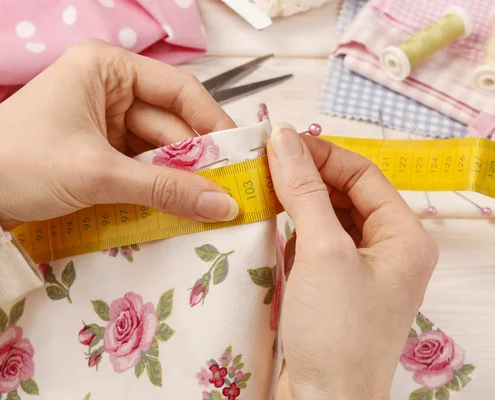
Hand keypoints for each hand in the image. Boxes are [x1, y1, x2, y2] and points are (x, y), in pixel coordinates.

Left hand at [0, 39, 238, 230]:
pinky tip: (175, 207)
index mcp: (106, 68)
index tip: (239, 155)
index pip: (177, 90)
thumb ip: (165, 187)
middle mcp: (108, 88)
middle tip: (227, 194)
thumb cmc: (23, 163)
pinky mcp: (97, 150)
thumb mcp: (99, 174)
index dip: (212, 122)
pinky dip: (155, 186)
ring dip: (176, 178)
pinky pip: (138, 165)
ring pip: (156, 149)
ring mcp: (102, 120)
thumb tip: (224, 204)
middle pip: (169, 124)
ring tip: (206, 207)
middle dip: (194, 160)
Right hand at [267, 123, 438, 398]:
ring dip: (295, 202)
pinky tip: (266, 224)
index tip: (280, 142)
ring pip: (327, 218)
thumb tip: (285, 139)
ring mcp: (358, 271)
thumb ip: (305, 191)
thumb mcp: (322, 252)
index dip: (322, 154)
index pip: (363, 175)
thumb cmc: (335, 333)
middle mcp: (386, 251)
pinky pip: (314, 244)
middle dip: (307, 176)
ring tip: (260, 187)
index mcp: (403, 237)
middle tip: (264, 163)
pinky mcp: (332, 288)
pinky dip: (290, 230)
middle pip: (345, 194)